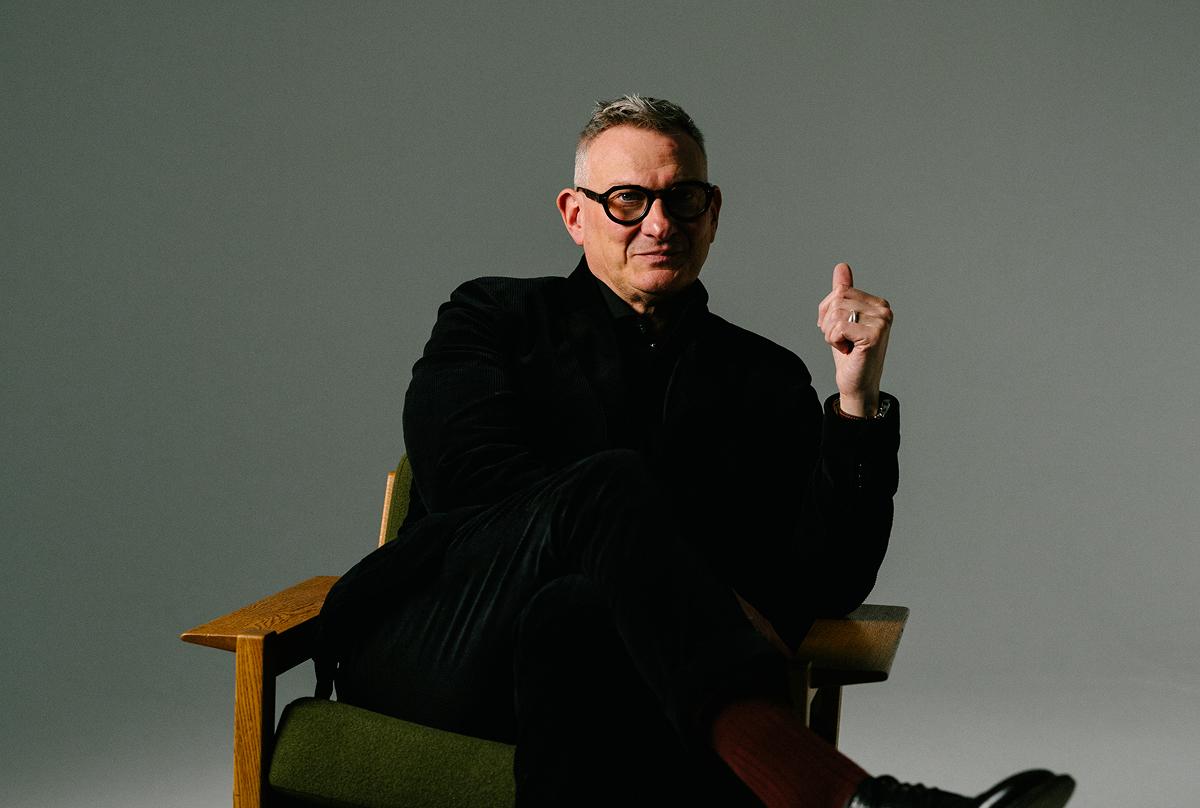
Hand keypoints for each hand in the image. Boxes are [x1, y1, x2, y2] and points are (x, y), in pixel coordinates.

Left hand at [816, 262, 891, 416]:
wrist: (856, 383)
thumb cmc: (849, 353)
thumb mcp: (841, 319)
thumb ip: (842, 293)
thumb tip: (841, 266)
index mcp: (878, 303)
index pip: (840, 290)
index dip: (828, 311)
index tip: (837, 330)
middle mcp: (884, 309)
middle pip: (837, 299)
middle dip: (828, 322)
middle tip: (840, 340)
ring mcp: (882, 321)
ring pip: (837, 313)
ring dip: (831, 334)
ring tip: (845, 346)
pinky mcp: (875, 334)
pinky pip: (839, 327)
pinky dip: (835, 341)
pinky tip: (848, 350)